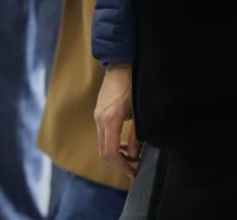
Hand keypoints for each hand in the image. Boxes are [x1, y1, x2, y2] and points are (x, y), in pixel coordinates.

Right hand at [95, 62, 138, 176]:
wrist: (120, 65)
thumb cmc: (132, 86)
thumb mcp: (139, 112)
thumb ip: (136, 135)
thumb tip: (135, 154)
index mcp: (110, 120)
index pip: (111, 152)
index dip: (122, 166)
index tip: (133, 173)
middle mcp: (100, 119)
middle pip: (104, 151)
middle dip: (119, 163)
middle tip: (133, 169)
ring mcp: (97, 116)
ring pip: (103, 143)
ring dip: (116, 153)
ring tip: (132, 157)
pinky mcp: (99, 113)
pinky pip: (103, 134)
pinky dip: (113, 143)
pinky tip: (126, 144)